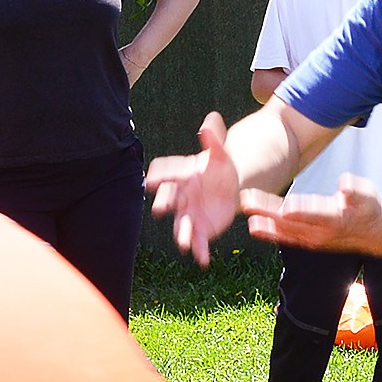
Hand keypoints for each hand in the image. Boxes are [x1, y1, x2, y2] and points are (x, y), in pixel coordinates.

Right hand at [145, 113, 240, 264]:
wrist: (231, 186)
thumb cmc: (220, 167)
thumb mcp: (221, 153)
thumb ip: (214, 139)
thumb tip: (210, 120)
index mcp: (184, 175)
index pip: (168, 173)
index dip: (159, 176)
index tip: (151, 179)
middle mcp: (182, 196)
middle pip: (169, 200)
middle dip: (164, 205)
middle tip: (159, 210)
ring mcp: (189, 213)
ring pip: (182, 225)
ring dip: (182, 234)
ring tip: (184, 244)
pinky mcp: (201, 228)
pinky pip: (199, 240)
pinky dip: (200, 251)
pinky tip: (203, 261)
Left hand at [242, 175, 381, 255]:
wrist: (371, 234)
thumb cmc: (368, 208)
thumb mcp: (369, 196)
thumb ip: (356, 191)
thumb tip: (344, 185)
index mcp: (336, 218)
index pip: (315, 213)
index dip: (300, 210)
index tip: (285, 207)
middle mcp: (321, 232)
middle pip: (291, 221)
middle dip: (268, 211)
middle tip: (247, 201)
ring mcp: (312, 239)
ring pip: (284, 229)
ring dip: (264, 220)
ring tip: (246, 210)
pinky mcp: (306, 241)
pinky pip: (285, 237)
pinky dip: (269, 232)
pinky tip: (254, 226)